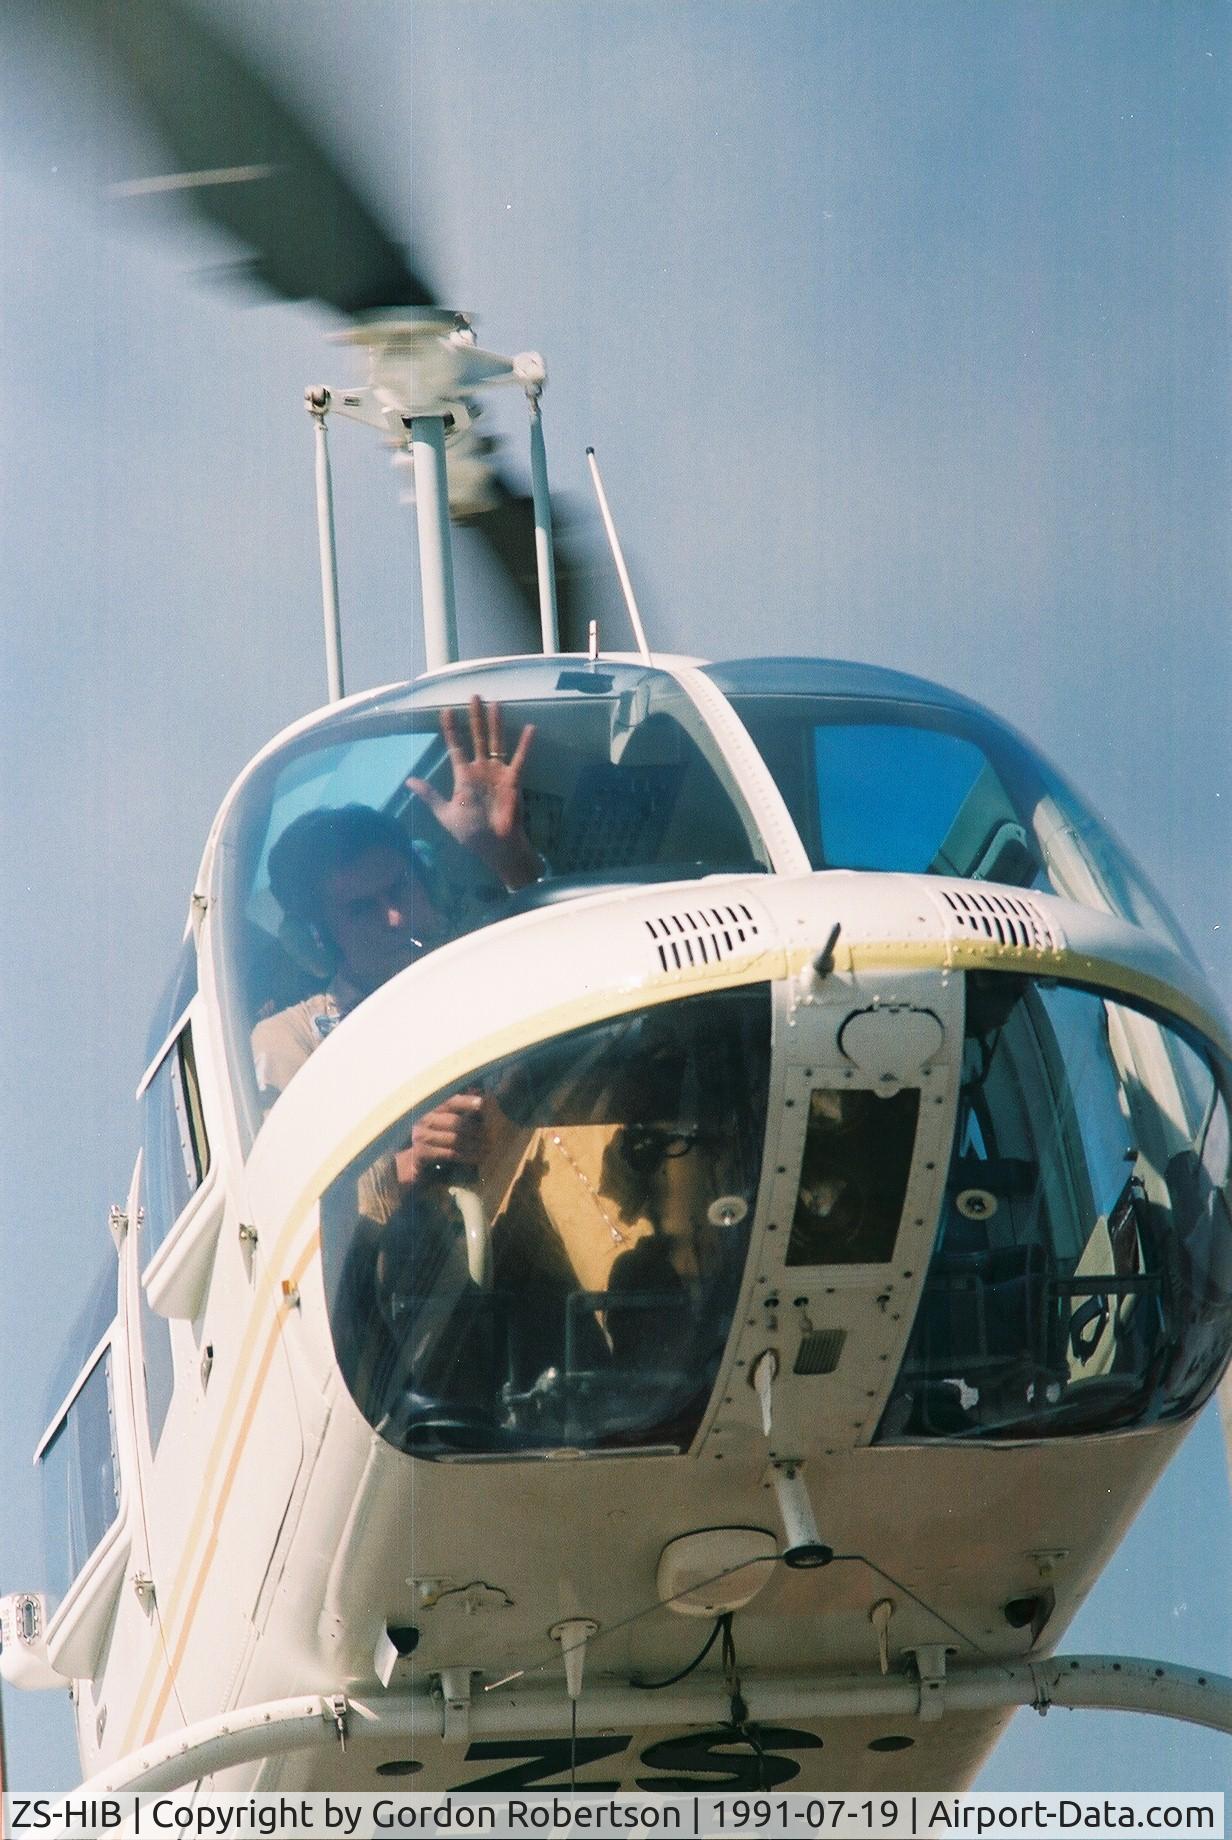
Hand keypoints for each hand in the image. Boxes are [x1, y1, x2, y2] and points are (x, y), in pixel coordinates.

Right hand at [394, 1093, 485, 1188]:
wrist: (409, 1167)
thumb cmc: (433, 1145)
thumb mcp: (446, 1129)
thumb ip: (462, 1116)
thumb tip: (483, 1101)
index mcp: (432, 1110)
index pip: (450, 1101)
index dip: (467, 1101)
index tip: (482, 1103)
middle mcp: (425, 1120)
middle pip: (455, 1121)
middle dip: (476, 1129)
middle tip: (491, 1136)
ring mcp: (421, 1137)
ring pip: (455, 1139)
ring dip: (475, 1145)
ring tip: (488, 1149)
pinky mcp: (421, 1153)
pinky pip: (450, 1154)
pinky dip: (467, 1156)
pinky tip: (478, 1158)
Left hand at [406, 695, 541, 888]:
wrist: (495, 847)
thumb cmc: (471, 833)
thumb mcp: (446, 814)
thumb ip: (430, 795)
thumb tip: (409, 780)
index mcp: (463, 776)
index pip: (455, 747)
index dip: (450, 729)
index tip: (445, 711)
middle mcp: (480, 769)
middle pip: (476, 737)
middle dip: (474, 717)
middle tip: (473, 696)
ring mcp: (497, 772)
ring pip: (496, 742)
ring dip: (495, 724)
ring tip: (495, 703)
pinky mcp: (513, 780)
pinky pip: (520, 758)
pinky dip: (525, 744)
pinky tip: (530, 728)